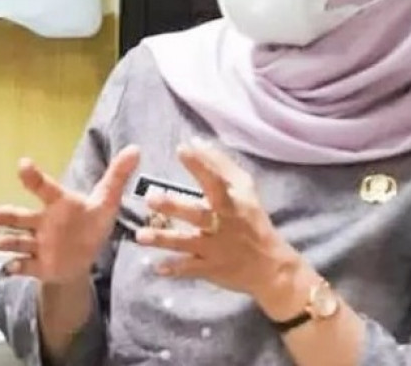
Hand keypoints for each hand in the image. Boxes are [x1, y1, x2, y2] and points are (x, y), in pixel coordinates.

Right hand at [0, 146, 140, 286]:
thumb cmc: (90, 223)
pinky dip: (17, 268)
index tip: (23, 164)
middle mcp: (42, 222)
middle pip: (19, 217)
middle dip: (2, 215)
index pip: (44, 189)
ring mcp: (38, 245)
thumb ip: (117, 176)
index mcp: (58, 204)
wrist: (81, 259)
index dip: (34, 177)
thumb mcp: (106, 201)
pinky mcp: (39, 265)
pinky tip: (8, 269)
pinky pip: (25, 266)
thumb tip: (135, 149)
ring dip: (5, 242)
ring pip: (17, 241)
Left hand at [135, 137, 303, 315]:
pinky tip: (155, 267)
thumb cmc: (252, 220)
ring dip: (164, 240)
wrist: (271, 267)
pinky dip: (174, 269)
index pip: (216, 181)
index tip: (181, 149)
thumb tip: (195, 140)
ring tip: (140, 236)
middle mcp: (223, 225)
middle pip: (198, 214)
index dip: (200, 165)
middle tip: (150, 198)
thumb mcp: (245, 189)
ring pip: (187, 243)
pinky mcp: (211, 269)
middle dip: (174, 207)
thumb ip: (220, 164)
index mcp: (231, 202)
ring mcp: (216, 249)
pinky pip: (189, 269)